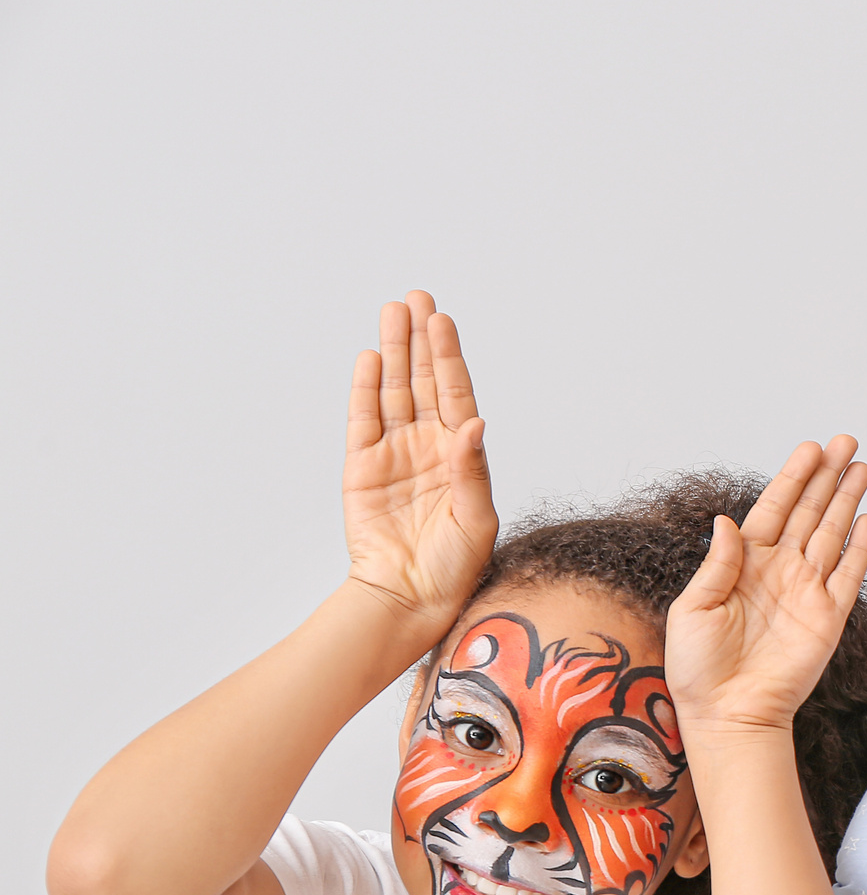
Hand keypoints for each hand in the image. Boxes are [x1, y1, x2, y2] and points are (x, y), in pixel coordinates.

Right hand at [341, 292, 496, 634]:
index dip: (449, 357)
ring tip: (394, 311)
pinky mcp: (362, 467)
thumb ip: (471, 470)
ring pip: (394, 391)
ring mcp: (394, 454)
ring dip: (395, 352)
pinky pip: (363, 420)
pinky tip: (372, 358)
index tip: (443, 321)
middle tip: (419, 296)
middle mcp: (428, 447)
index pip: (456, 395)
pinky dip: (367, 389)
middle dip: (422, 339)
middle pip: (425, 382)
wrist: (410, 598)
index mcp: (461, 456)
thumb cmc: (453, 566)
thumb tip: (473, 422)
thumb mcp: (476, 519)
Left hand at [666, 438, 866, 734]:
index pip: (773, 508)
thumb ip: (717, 563)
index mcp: (744, 564)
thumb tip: (727, 521)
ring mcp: (807, 592)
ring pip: (832, 533)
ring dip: (847, 500)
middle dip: (827, 476)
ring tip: (862, 468)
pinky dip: (860, 547)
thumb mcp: (693, 608)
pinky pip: (849, 575)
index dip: (793, 477)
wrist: (728, 714)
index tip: (810, 448)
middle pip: (809, 511)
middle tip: (846, 442)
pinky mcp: (828, 618)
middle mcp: (779, 571)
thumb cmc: (699, 668)